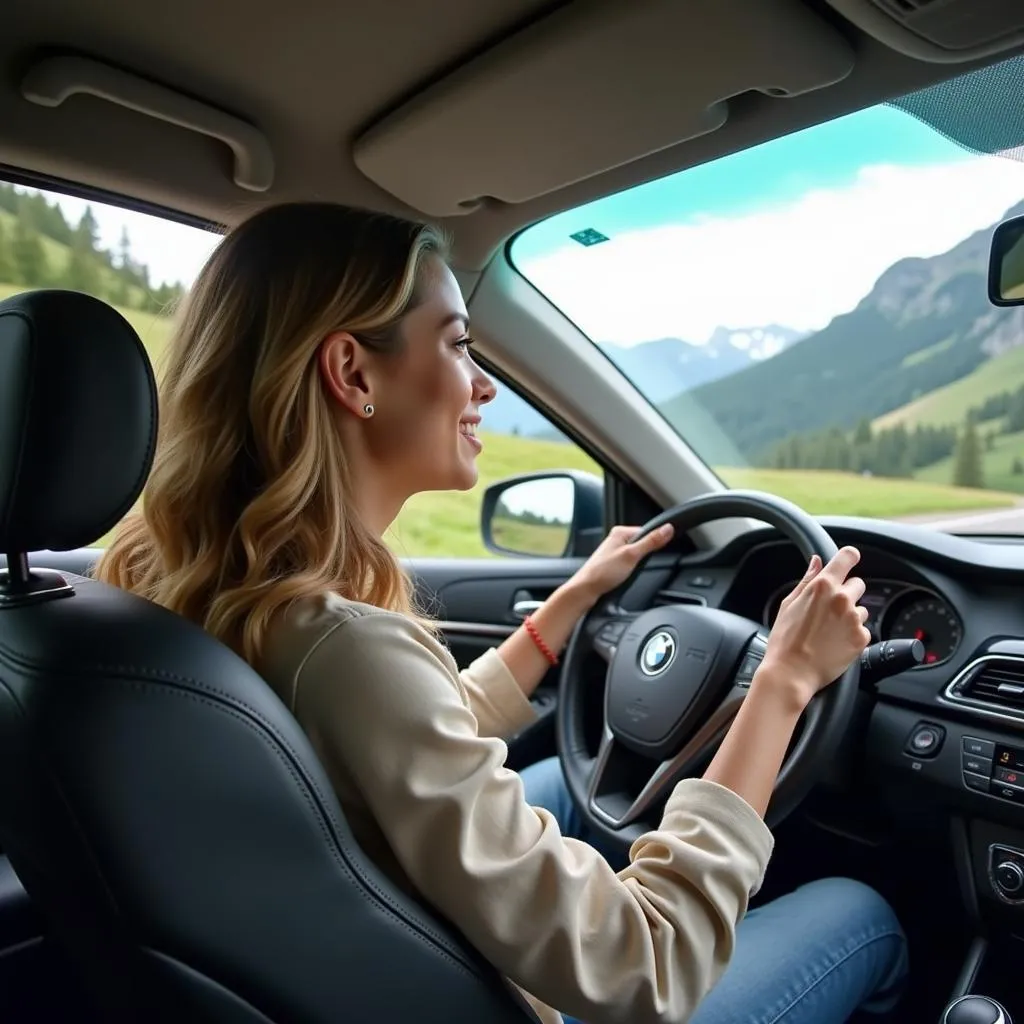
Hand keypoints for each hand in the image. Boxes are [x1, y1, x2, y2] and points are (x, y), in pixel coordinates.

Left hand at [569, 523, 675, 606]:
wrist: (585, 590)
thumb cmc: (603, 572)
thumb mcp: (632, 555)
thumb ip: (651, 542)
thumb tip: (667, 529)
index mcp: (620, 532)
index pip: (647, 532)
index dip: (653, 544)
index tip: (655, 553)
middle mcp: (616, 540)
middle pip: (643, 545)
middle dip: (644, 557)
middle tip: (637, 566)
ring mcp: (614, 552)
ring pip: (637, 556)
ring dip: (637, 566)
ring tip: (628, 573)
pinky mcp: (614, 564)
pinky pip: (630, 564)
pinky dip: (631, 571)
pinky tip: (625, 577)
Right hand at [757, 546, 870, 709]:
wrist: (791, 672)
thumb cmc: (785, 640)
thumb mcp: (789, 604)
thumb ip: (807, 580)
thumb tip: (817, 562)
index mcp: (823, 586)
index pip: (848, 557)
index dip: (849, 558)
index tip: (848, 561)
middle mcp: (842, 599)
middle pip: (858, 584)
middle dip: (847, 593)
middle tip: (830, 610)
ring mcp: (854, 619)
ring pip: (861, 609)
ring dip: (850, 616)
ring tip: (830, 631)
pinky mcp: (862, 638)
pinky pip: (862, 630)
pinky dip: (852, 635)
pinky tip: (835, 643)